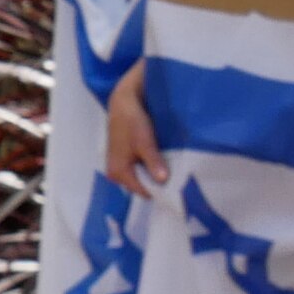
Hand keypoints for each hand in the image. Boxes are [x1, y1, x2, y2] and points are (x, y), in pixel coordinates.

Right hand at [103, 65, 166, 196]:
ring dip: (154, 172)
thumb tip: (163, 181)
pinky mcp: (123, 159)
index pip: (144, 191)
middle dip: (157, 181)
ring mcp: (119, 166)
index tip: (177, 184)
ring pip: (142, 177)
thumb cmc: (131, 120)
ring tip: (169, 164)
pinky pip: (139, 169)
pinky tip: (160, 158)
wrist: (122, 102)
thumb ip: (153, 162)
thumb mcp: (144, 141)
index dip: (160, 189)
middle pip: (142, 185)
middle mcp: (115, 173)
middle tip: (176, 173)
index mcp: (118, 172)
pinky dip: (150, 165)